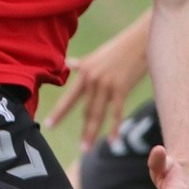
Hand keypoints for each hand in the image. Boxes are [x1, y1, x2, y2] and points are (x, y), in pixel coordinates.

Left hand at [44, 21, 150, 149]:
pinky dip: (114, 128)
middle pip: (85, 111)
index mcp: (85, 72)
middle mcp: (92, 80)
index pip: (68, 98)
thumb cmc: (119, 48)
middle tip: (78, 148)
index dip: (59, 113)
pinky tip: (112, 140)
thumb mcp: (97, 55)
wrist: (139, 40)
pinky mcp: (122, 88)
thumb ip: (83, 64)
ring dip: (92, 133)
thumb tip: (71, 63)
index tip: (49, 125)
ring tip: (86, 148)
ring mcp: (107, 84)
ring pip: (98, 114)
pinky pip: (116, 112)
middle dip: (82, 130)